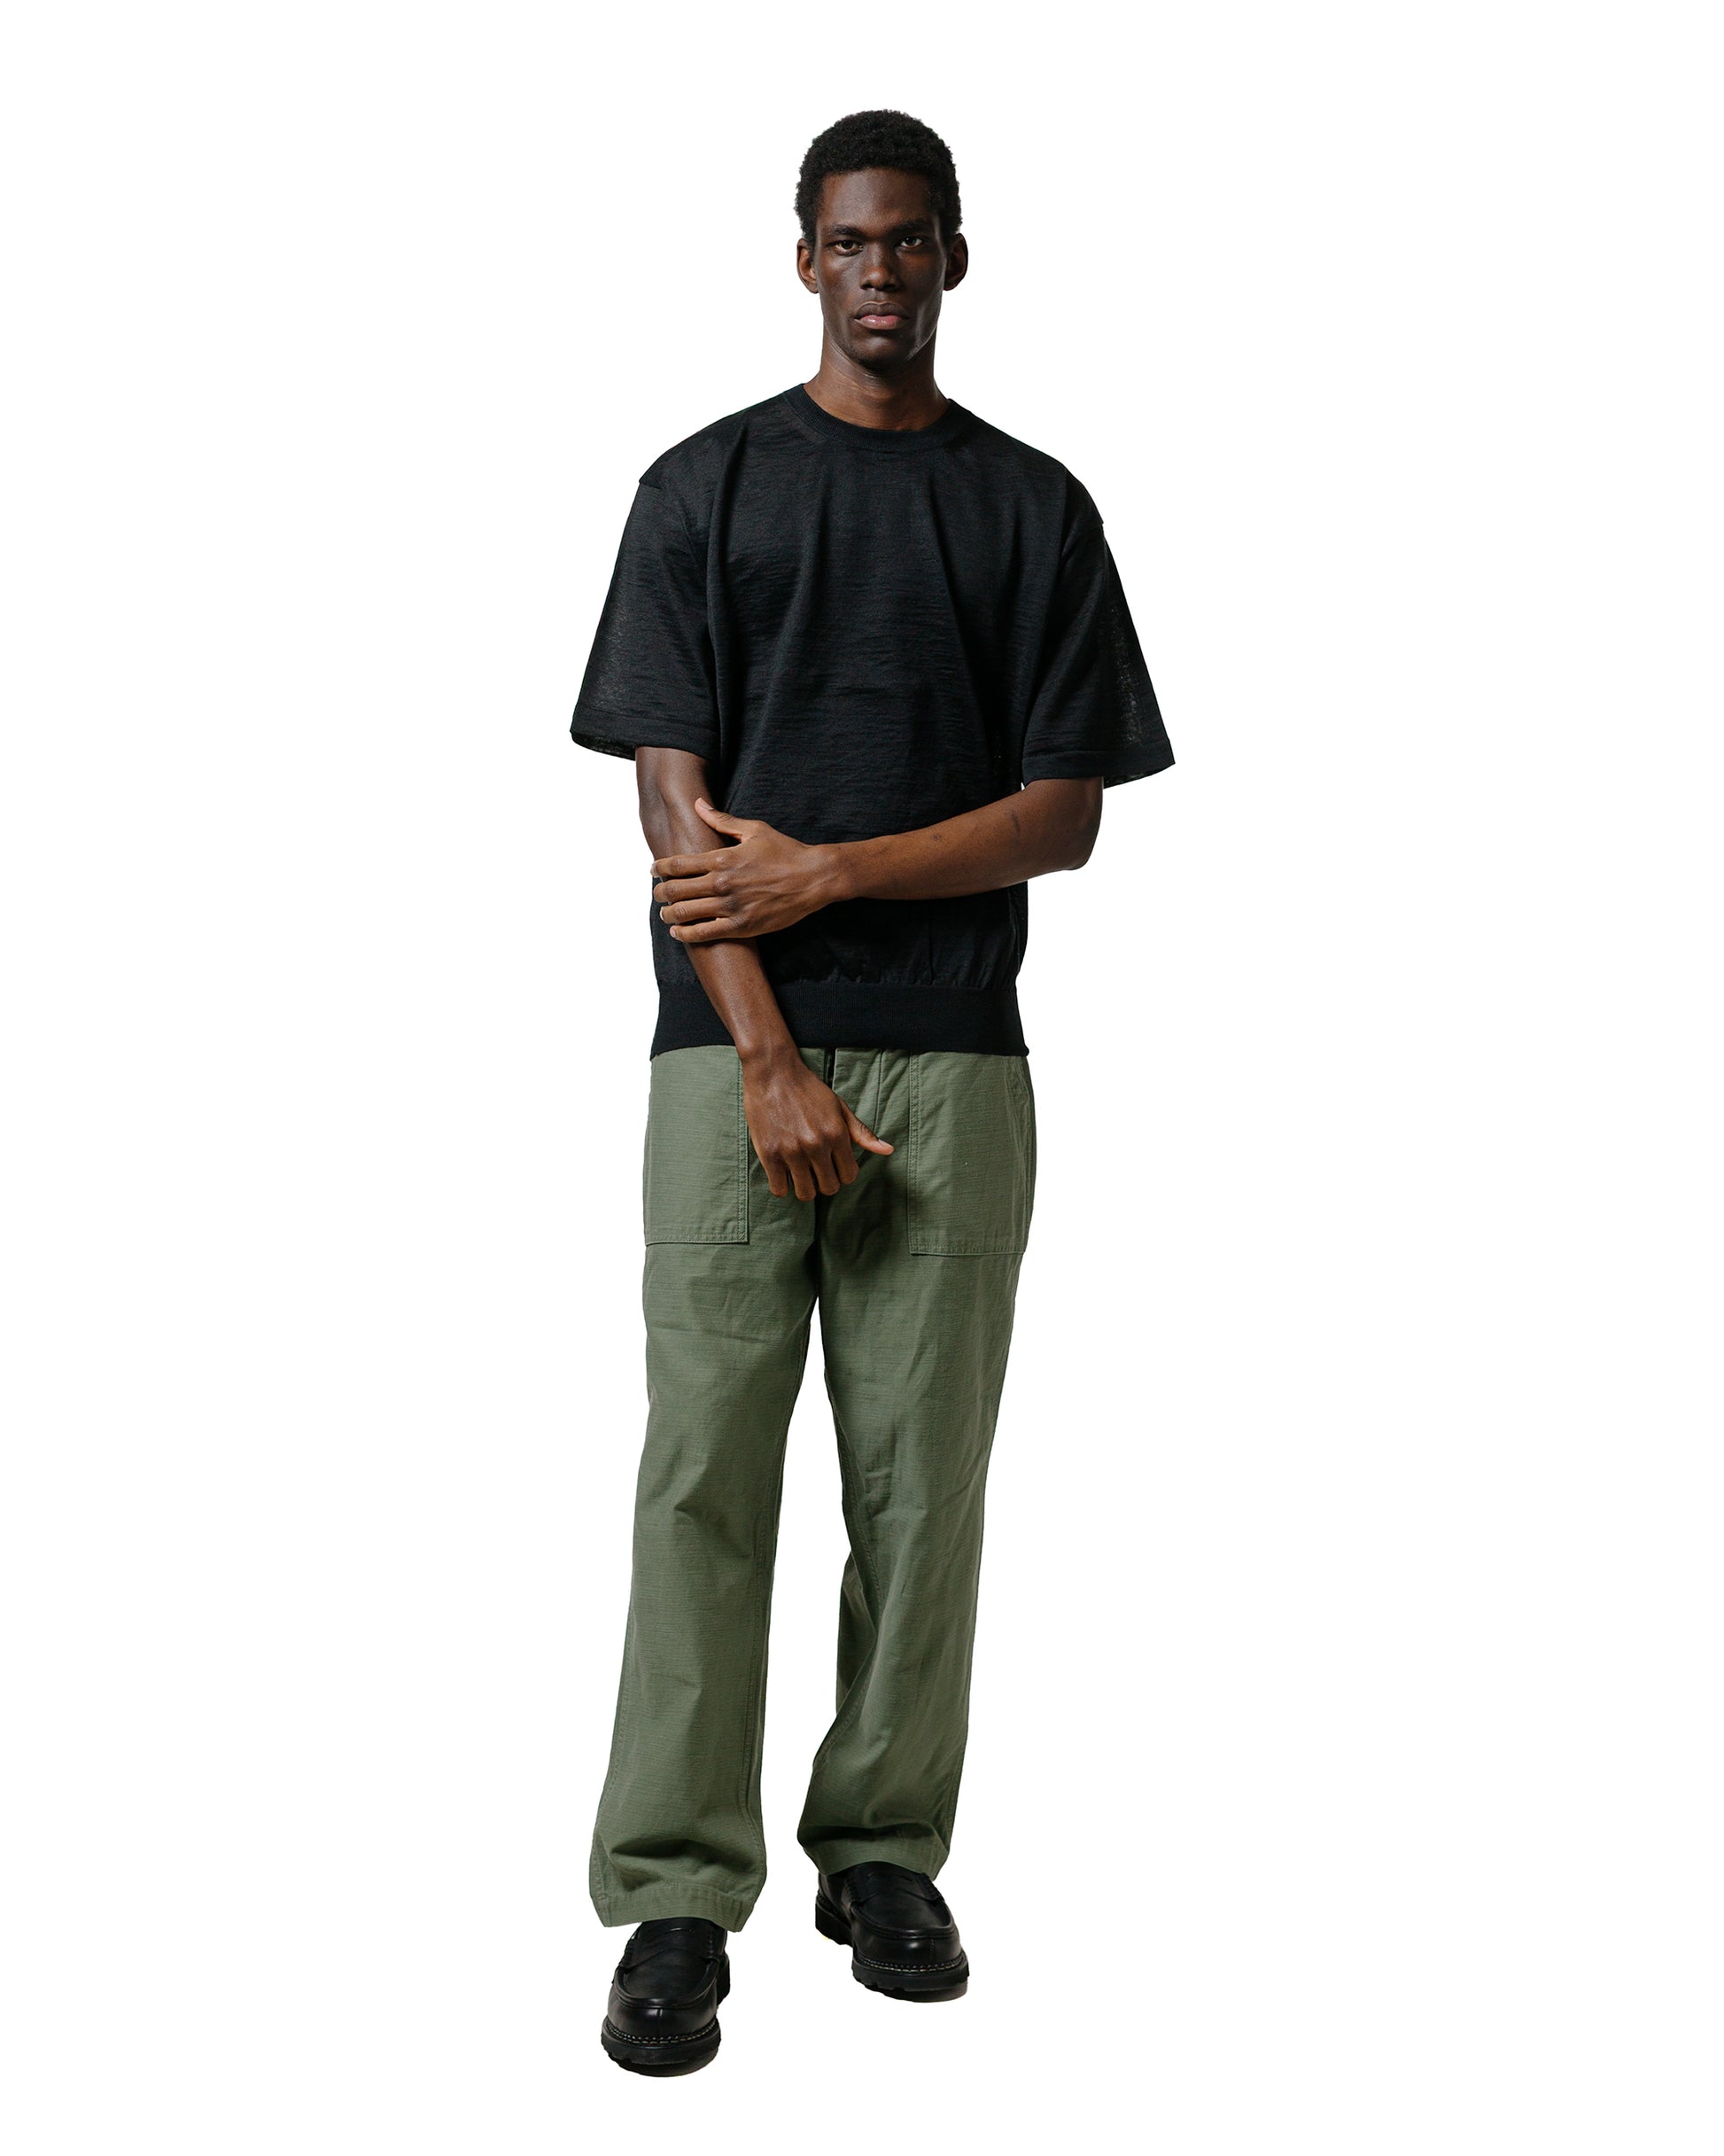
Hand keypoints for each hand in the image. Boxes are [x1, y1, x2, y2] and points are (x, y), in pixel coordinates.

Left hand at [652, 800, 846, 942]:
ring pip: (685, 913)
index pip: (678, 864)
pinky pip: (704, 934)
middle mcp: (722, 884)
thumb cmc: (786, 852)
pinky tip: (678, 932)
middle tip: (657, 893)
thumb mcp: (754, 830)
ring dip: (669, 914)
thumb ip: (722, 820)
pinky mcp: (742, 927)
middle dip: (659, 892)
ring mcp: (731, 907)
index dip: (659, 868)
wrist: (814, 878)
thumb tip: (698, 804)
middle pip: (675, 890)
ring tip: (665, 913)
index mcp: (722, 858)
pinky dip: (686, 934)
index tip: (653, 870)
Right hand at [741, 1048, 892, 1199]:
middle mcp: (816, 1145)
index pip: (849, 1175)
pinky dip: (782, 1186)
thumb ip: (861, 1132)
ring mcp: (792, 1151)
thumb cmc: (808, 1090)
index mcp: (837, 1134)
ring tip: (799, 1173)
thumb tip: (888, 1150)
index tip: (832, 1166)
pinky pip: (779, 1189)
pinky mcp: (769, 1154)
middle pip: (829, 1188)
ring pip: (805, 1193)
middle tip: (815, 1170)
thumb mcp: (839, 1107)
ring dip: (804, 1187)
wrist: (773, 1072)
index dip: (842, 1174)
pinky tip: (782, 1173)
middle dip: (824, 1182)